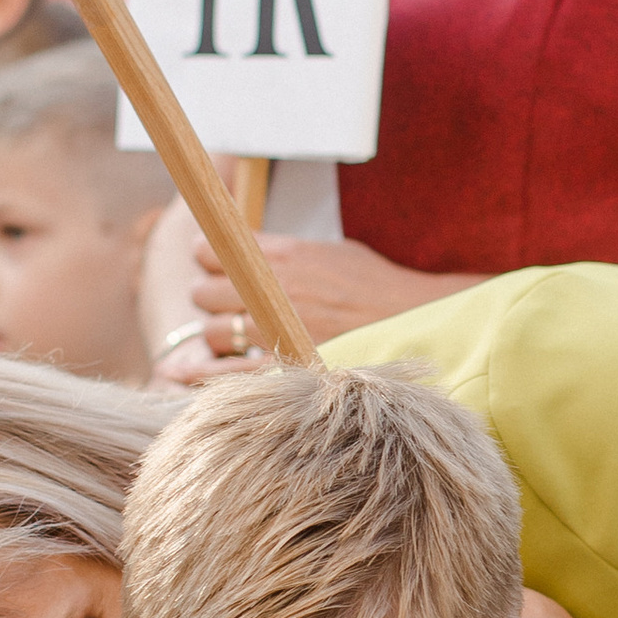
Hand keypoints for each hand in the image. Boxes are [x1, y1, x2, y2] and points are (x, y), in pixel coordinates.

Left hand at [188, 231, 461, 349]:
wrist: (414, 320)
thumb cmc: (375, 285)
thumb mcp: (329, 250)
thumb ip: (285, 251)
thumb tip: (251, 247)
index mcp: (282, 253)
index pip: (209, 249)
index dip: (207, 260)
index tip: (212, 265)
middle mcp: (271, 287)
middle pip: (202, 292)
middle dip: (210, 298)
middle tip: (227, 306)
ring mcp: (274, 327)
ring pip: (211, 332)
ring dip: (217, 336)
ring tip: (238, 338)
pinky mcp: (282, 362)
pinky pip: (229, 369)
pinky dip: (213, 370)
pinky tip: (207, 370)